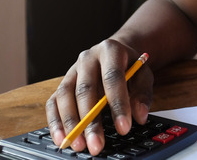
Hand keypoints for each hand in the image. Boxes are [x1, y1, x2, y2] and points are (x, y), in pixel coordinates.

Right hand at [45, 39, 153, 154]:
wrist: (114, 53)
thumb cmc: (129, 66)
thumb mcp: (143, 74)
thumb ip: (143, 94)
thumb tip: (139, 116)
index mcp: (110, 50)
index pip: (113, 77)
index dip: (118, 104)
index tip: (124, 128)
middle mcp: (87, 58)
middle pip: (85, 89)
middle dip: (91, 120)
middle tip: (97, 144)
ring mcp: (71, 70)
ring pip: (65, 96)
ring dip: (71, 124)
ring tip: (79, 146)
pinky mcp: (62, 84)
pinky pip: (53, 103)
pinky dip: (55, 122)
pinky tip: (62, 139)